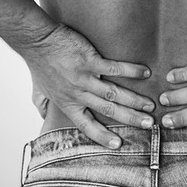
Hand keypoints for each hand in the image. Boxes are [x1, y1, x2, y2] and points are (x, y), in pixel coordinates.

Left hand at [22, 23, 155, 148]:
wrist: (37, 41)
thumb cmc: (38, 64)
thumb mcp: (38, 91)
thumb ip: (43, 105)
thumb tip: (44, 116)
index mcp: (67, 103)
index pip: (86, 125)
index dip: (102, 136)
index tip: (118, 144)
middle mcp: (78, 94)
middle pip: (107, 110)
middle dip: (130, 118)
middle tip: (148, 124)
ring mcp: (84, 78)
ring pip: (113, 93)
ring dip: (134, 100)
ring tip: (150, 105)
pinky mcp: (89, 60)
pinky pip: (114, 69)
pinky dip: (130, 71)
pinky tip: (145, 73)